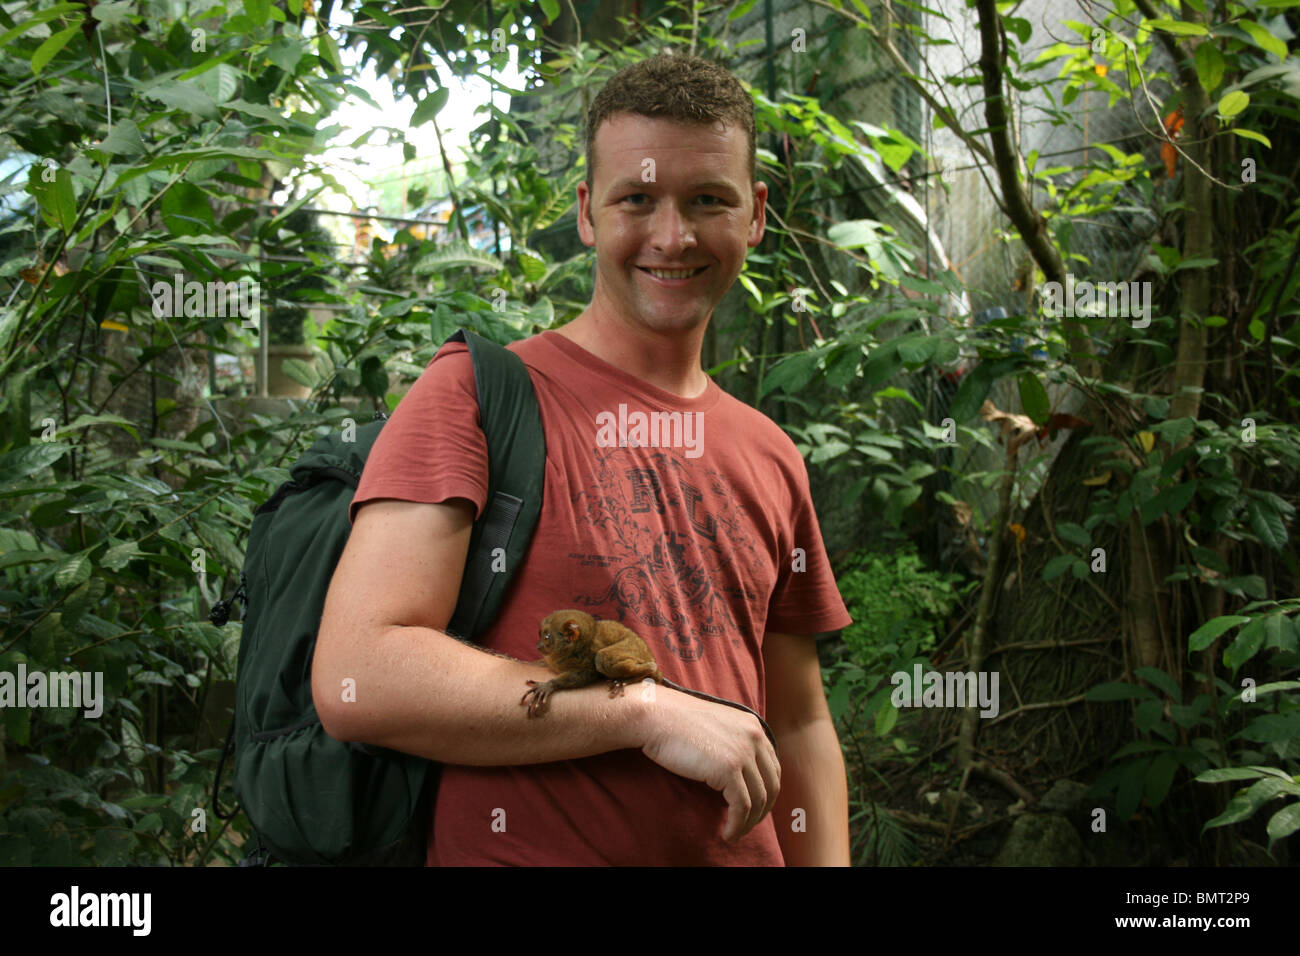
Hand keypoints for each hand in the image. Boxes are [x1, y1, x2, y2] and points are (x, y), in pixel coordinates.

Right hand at [636, 685, 780, 842]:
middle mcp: (754, 737)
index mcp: (753, 725)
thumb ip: (731, 741)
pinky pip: (742, 806)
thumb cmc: (675, 722)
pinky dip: (737, 825)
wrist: (656, 716)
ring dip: (749, 823)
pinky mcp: (729, 769)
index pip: (772, 766)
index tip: (753, 808)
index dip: (766, 791)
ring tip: (734, 834)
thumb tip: (735, 773)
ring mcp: (743, 752)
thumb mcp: (714, 726)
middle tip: (746, 825)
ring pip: (759, 799)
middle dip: (762, 810)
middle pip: (771, 784)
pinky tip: (727, 834)